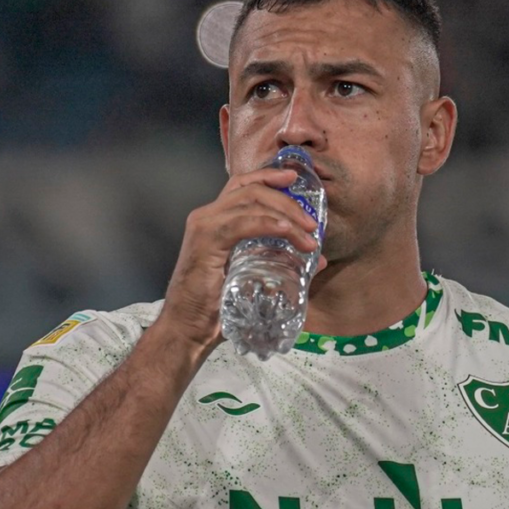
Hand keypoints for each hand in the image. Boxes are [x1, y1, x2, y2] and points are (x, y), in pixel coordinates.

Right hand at [157, 167, 326, 352]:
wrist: (188, 332)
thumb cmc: (217, 309)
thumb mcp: (254, 278)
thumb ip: (283, 264)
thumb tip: (320, 260)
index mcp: (215, 220)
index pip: (242, 186)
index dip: (269, 177)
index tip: (294, 178)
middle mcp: (206, 216)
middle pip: (251, 189)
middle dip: (286, 200)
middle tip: (312, 222)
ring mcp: (204, 227)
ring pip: (249, 201)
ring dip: (285, 214)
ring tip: (308, 234)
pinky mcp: (204, 242)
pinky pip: (242, 223)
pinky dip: (269, 224)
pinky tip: (288, 232)